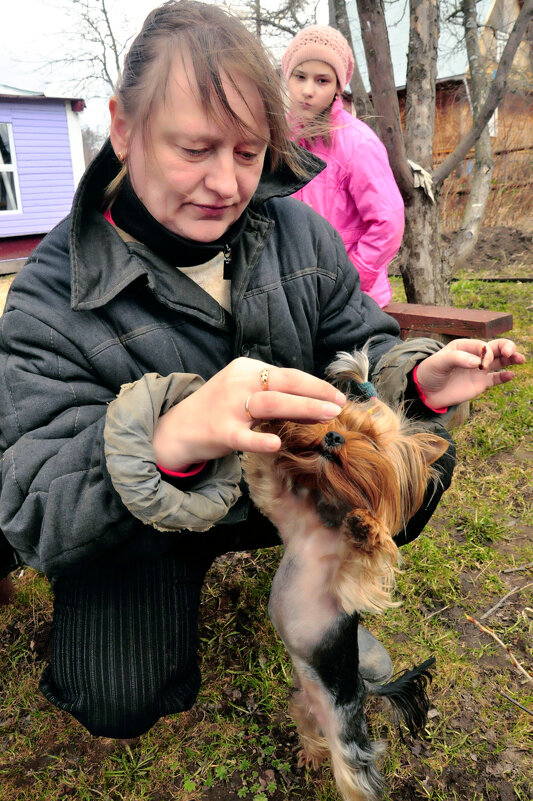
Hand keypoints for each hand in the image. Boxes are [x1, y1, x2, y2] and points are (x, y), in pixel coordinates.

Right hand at [153, 358, 344, 470]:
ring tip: (327, 416)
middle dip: (316, 393)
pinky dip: (260, 440)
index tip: (337, 395)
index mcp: (246, 369)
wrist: (177, 428)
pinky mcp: (219, 431)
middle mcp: (238, 382)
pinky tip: (277, 445)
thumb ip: (275, 396)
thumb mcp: (244, 393)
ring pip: (271, 404)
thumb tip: (317, 404)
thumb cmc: (219, 410)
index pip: (288, 374)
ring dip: (303, 408)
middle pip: (284, 384)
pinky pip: (243, 436)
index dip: (315, 385)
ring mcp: (228, 406)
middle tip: (340, 404)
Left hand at [415, 338, 525, 409]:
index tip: (481, 365)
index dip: (486, 353)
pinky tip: (511, 375)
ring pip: (499, 361)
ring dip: (511, 359)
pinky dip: (504, 377)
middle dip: (506, 348)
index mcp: (464, 346)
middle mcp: (474, 356)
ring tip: (521, 359)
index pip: (482, 346)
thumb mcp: (439, 362)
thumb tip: (477, 362)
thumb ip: (457, 359)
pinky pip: (496, 379)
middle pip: (496, 348)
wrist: (425, 391)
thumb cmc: (430, 372)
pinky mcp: (480, 384)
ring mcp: (478, 370)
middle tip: (512, 353)